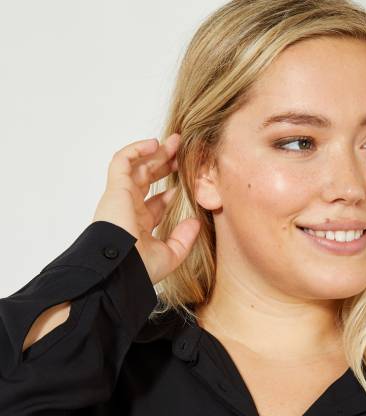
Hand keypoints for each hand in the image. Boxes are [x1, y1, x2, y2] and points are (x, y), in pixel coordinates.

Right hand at [92, 134, 200, 284]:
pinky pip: (122, 160)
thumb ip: (183, 239)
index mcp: (139, 225)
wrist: (120, 269)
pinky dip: (136, 149)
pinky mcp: (115, 188)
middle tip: (183, 152)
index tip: (187, 184)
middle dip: (165, 164)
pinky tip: (155, 144)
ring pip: (137, 167)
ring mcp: (121, 197)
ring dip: (155, 153)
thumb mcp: (170, 255)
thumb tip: (195, 222)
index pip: (154, 203)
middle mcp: (129, 209)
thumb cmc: (140, 268)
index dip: (170, 192)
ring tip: (175, 142)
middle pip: (147, 180)